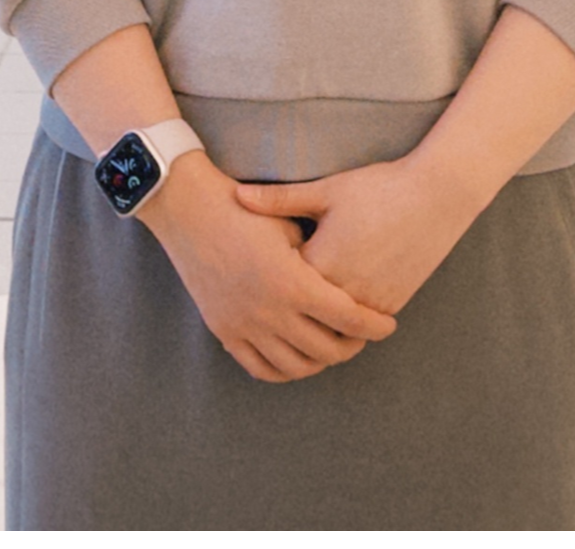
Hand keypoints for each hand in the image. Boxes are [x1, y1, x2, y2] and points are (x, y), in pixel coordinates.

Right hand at [135, 153, 398, 383]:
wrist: (187, 207)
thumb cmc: (244, 209)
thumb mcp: (290, 228)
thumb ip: (319, 262)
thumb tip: (348, 286)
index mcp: (293, 283)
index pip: (350, 320)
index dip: (376, 326)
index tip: (387, 324)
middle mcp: (270, 311)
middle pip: (328, 350)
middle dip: (353, 345)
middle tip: (360, 335)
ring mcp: (244, 324)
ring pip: (297, 366)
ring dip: (321, 361)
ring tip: (330, 345)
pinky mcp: (223, 329)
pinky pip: (260, 368)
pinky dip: (285, 369)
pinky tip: (296, 355)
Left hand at [232, 156, 485, 317]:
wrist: (436, 196)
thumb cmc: (377, 188)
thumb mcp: (325, 191)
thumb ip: (279, 200)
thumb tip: (236, 196)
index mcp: (323, 261)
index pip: (282, 286)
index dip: (266, 279)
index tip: (250, 271)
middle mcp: (347, 289)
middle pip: (304, 312)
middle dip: (287, 307)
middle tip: (262, 304)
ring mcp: (373, 300)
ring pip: (334, 326)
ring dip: (316, 321)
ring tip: (293, 315)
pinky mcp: (393, 303)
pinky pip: (361, 326)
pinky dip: (345, 323)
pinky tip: (330, 314)